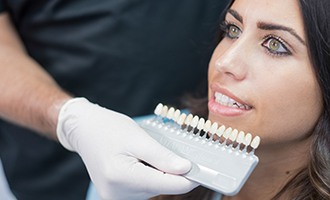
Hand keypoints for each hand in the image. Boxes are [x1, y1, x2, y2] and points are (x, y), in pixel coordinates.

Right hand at [56, 98, 197, 199]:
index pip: (168, 185)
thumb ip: (163, 156)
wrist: (84, 131)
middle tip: (174, 152)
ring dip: (159, 173)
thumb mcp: (138, 138)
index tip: (205, 171)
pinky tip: (142, 161)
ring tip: (147, 153)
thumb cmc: (108, 129)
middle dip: (172, 172)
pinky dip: (149, 175)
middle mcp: (118, 193)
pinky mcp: (117, 195)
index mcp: (121, 177)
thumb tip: (186, 169)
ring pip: (153, 188)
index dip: (189, 177)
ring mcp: (116, 197)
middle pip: (161, 187)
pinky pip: (144, 187)